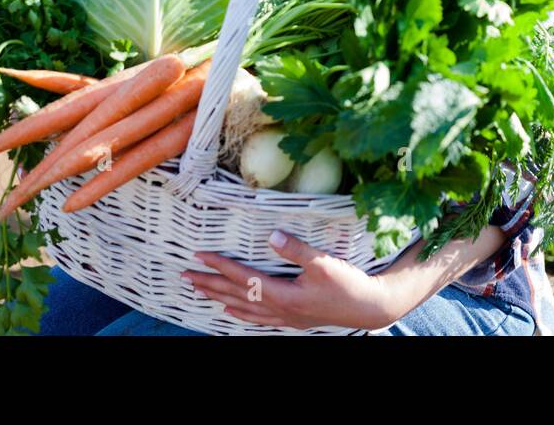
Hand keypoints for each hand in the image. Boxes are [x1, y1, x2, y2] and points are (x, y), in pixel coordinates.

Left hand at [181, 230, 406, 330]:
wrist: (369, 307)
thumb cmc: (348, 285)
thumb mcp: (324, 263)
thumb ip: (297, 249)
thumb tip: (272, 235)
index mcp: (283, 294)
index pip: (243, 277)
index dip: (220, 265)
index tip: (199, 256)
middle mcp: (278, 308)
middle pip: (236, 295)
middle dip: (209, 284)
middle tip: (185, 276)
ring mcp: (284, 316)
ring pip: (243, 308)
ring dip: (219, 297)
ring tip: (200, 292)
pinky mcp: (292, 318)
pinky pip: (257, 318)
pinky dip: (240, 313)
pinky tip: (231, 311)